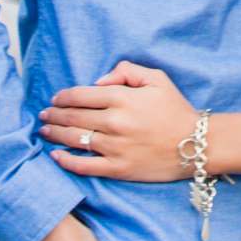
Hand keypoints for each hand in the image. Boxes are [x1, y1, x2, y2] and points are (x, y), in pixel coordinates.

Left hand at [39, 61, 193, 183]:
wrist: (197, 145)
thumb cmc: (176, 110)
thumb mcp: (156, 79)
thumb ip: (126, 71)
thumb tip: (97, 82)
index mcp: (121, 98)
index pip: (80, 95)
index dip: (62, 96)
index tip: (55, 98)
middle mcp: (114, 122)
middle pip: (72, 116)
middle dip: (53, 114)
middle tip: (43, 114)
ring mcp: (114, 147)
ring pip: (74, 139)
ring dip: (54, 134)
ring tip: (44, 131)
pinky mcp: (118, 168)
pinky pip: (85, 166)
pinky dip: (66, 161)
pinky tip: (55, 156)